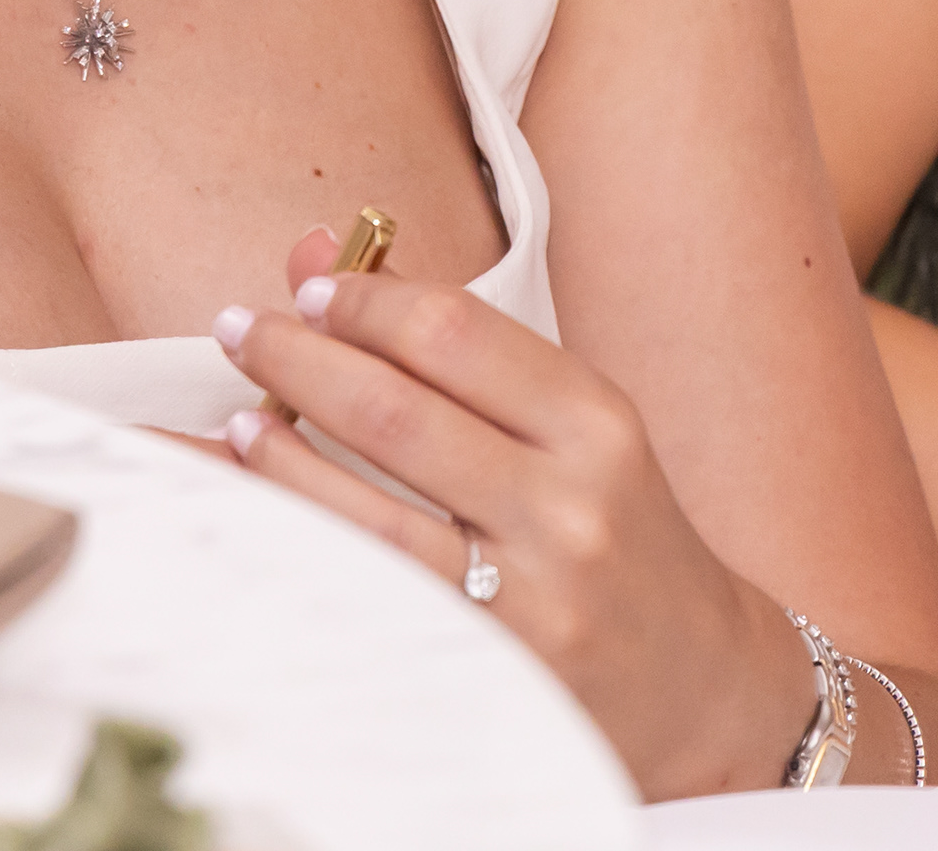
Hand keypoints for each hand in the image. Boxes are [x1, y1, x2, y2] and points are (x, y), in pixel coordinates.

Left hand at [213, 229, 822, 797]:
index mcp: (597, 425)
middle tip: (243, 330)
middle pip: (395, 412)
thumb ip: (454, 343)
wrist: (699, 684)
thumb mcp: (571, 426)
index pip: (453, 332)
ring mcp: (524, 601)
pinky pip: (366, 594)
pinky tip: (265, 506)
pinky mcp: (483, 673)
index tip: (309, 289)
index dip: (365, 301)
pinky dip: (302, 539)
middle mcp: (566, 507)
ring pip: (365, 513)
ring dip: (278, 453)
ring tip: (238, 415)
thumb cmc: (619, 534)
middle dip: (299, 359)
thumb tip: (320, 252)